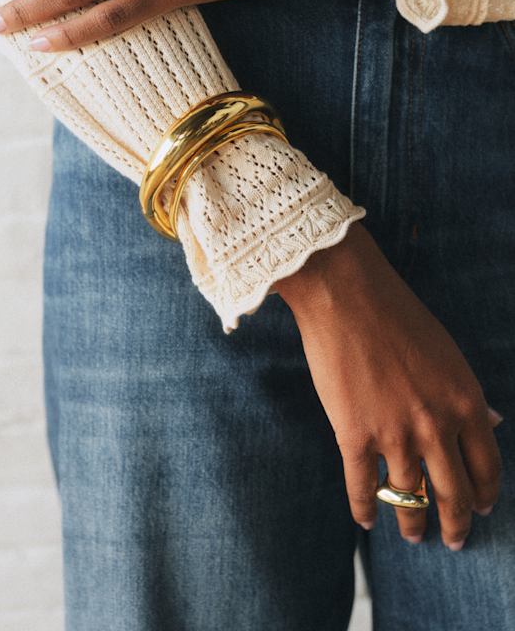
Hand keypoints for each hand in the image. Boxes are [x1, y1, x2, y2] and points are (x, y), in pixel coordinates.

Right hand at [275, 222, 502, 549]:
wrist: (347, 296)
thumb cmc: (397, 315)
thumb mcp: (447, 354)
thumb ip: (465, 395)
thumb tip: (490, 424)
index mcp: (465, 401)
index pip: (486, 466)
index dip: (485, 495)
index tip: (480, 510)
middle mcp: (436, 426)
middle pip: (453, 492)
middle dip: (455, 523)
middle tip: (452, 540)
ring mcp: (395, 435)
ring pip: (410, 497)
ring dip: (412, 522)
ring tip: (412, 534)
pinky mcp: (354, 436)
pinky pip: (362, 487)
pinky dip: (365, 508)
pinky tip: (367, 521)